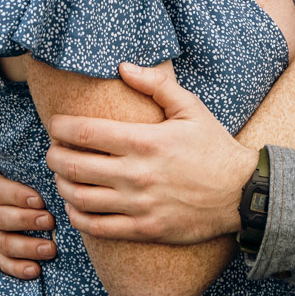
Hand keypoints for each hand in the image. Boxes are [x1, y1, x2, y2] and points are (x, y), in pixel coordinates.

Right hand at [0, 124, 56, 278]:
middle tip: (51, 221)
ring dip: (25, 247)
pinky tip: (35, 270)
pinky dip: (17, 268)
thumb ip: (3, 132)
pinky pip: (1, 263)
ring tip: (50, 248)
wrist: (34, 192)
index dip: (13, 195)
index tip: (40, 200)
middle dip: (23, 221)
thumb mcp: (18, 146)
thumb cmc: (28, 165)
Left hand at [44, 62, 253, 243]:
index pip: (84, 133)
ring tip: (62, 176)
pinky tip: (75, 206)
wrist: (241, 193)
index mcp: (144, 141)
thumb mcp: (191, 108)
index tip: (55, 125)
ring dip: (61, 185)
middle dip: (54, 155)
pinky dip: (77, 216)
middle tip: (53, 150)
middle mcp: (136, 174)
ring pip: (79, 197)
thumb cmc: (214, 147)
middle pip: (73, 165)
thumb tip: (122, 66)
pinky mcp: (143, 229)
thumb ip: (155, 84)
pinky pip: (97, 227)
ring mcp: (138, 205)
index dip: (60, 128)